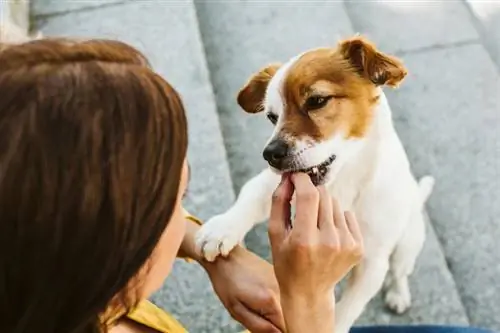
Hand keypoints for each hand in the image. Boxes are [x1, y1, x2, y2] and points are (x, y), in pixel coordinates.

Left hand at [203, 246, 284, 332]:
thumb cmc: (227, 281)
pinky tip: (264, 298)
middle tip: (262, 319)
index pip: (288, 328)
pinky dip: (279, 302)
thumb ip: (259, 326)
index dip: (281, 332)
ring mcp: (284, 282)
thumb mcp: (236, 310)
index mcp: (272, 302)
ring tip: (260, 307)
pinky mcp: (282, 277)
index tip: (269, 328)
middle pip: (291, 318)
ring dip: (280, 313)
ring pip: (290, 307)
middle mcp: (283, 291)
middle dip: (280, 324)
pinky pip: (286, 296)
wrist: (227, 253)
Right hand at [268, 173, 363, 332]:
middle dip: (311, 193)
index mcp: (305, 239)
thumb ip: (279, 202)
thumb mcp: (275, 233)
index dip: (302, 179)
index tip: (296, 175)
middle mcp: (329, 242)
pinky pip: (347, 215)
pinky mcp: (358, 247)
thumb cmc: (286, 261)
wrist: (309, 293)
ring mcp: (347, 245)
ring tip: (314, 226)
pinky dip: (336, 219)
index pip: (309, 194)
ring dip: (323, 207)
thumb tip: (288, 177)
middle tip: (302, 205)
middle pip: (324, 195)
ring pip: (335, 203)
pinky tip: (327, 235)